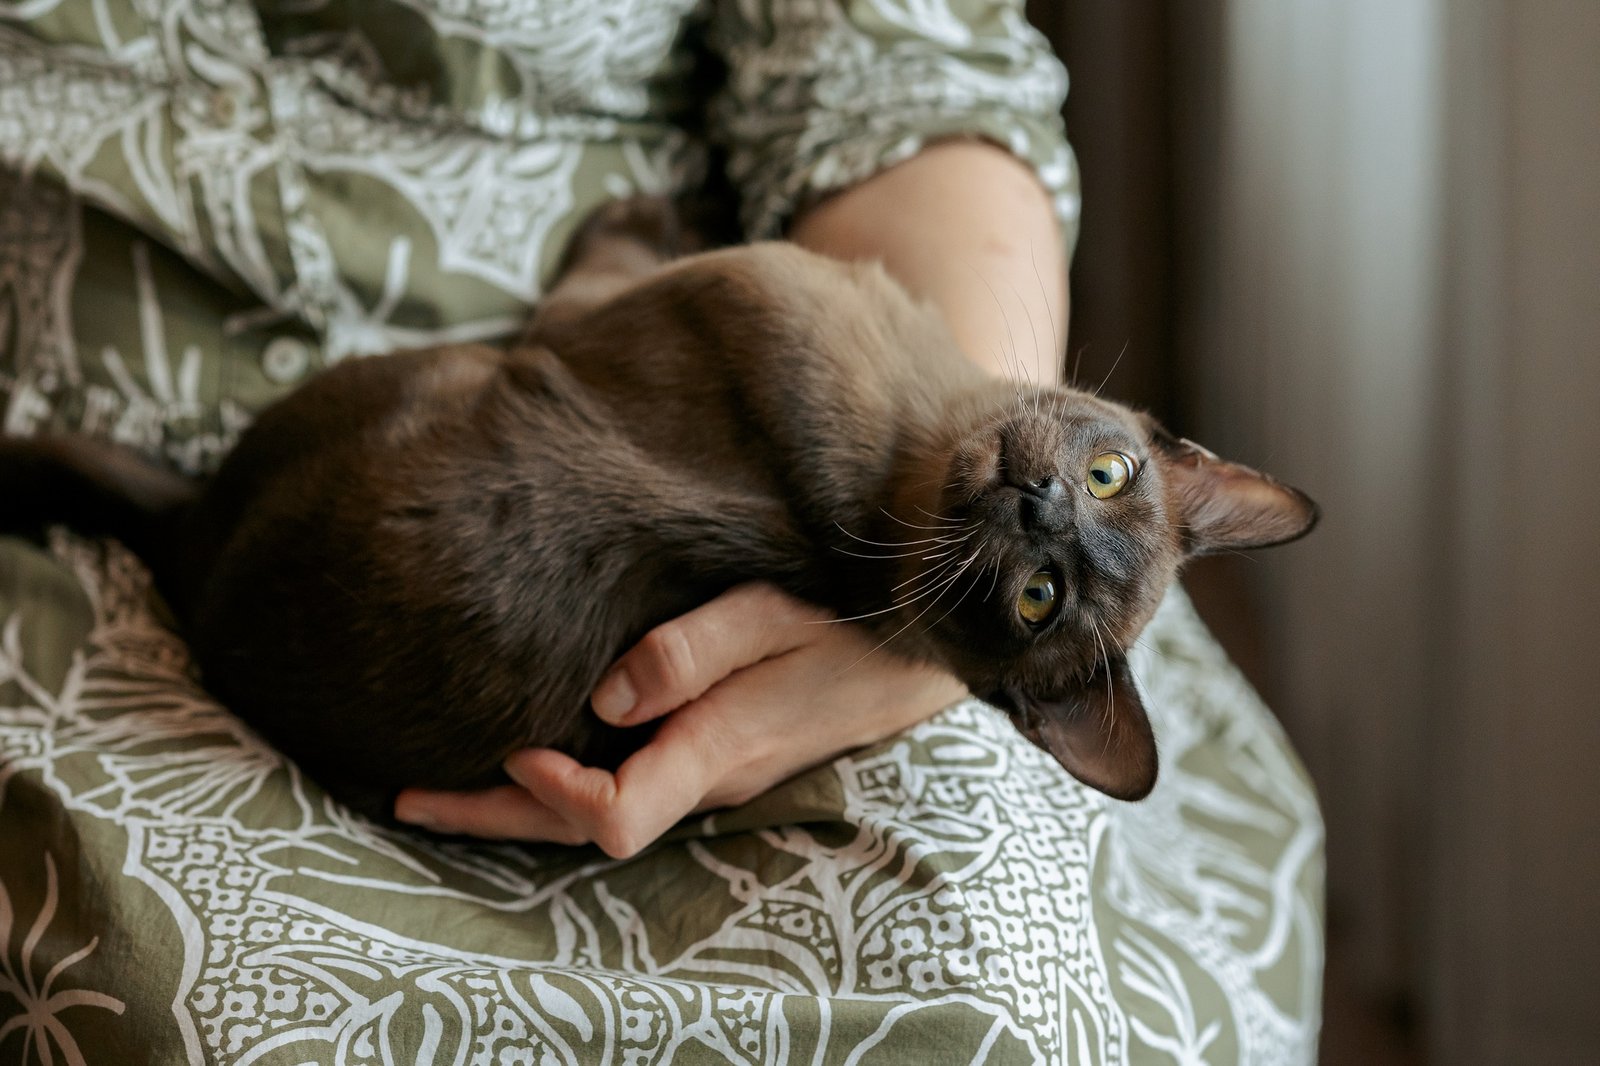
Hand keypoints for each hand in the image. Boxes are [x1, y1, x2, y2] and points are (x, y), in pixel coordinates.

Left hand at [394, 583, 966, 857]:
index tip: (505, 738)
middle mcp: (704, 777)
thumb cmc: (855, 621)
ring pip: (599, 805)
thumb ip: (694, 651)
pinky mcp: (715, 749)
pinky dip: (565, 777)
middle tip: (402, 793)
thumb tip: (603, 696)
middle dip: (492, 812)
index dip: (547, 789)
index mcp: (715, 750)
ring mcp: (710, 771)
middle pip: (580, 826)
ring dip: (520, 798)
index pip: (610, 814)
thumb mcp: (780, 615)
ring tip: (439, 781)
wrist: (928, 649)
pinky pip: (626, 781)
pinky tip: (533, 748)